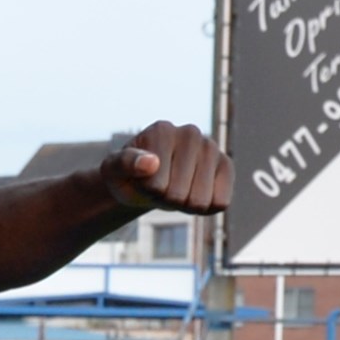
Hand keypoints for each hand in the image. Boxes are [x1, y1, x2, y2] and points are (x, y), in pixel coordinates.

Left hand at [100, 120, 226, 217]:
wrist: (146, 180)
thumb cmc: (128, 175)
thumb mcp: (113, 170)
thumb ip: (125, 163)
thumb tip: (151, 163)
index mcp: (162, 131)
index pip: (156, 185)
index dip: (147, 192)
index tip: (143, 179)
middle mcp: (191, 133)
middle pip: (179, 195)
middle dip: (165, 199)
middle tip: (159, 186)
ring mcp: (211, 148)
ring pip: (200, 202)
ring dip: (184, 204)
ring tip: (175, 188)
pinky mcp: (226, 165)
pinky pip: (221, 203)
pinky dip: (206, 208)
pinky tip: (195, 192)